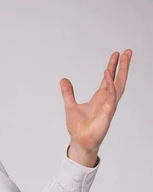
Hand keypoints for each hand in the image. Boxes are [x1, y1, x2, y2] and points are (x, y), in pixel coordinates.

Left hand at [60, 49, 131, 165]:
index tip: (116, 54)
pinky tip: (107, 74)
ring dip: (120, 71)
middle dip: (123, 66)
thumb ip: (68, 92)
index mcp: (100, 97)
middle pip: (118, 79)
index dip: (113, 67)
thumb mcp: (70, 105)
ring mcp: (109, 105)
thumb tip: (63, 80)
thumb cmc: (79, 127)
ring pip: (118, 85)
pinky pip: (110, 95)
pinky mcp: (107, 112)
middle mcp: (107, 100)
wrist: (80, 141)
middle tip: (128, 51)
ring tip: (121, 57)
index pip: (108, 79)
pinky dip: (109, 84)